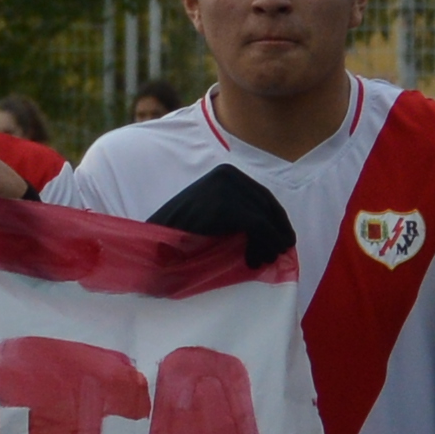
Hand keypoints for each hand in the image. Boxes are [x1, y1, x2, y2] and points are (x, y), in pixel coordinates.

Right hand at [146, 161, 299, 275]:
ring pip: (265, 218)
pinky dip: (262, 245)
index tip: (282, 240)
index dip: (276, 220)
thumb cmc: (179, 230)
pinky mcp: (227, 207)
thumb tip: (276, 226)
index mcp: (225, 172)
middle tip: (278, 254)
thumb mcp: (213, 211)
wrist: (152, 242)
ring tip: (264, 261)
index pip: (262, 195)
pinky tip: (254, 260)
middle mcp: (228, 174)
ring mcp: (227, 188)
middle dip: (276, 232)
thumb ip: (238, 210)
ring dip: (270, 243)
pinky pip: (259, 228)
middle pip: (267, 205)